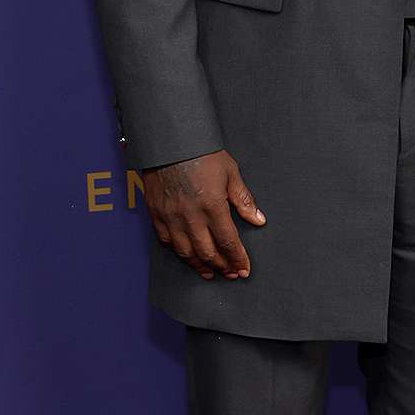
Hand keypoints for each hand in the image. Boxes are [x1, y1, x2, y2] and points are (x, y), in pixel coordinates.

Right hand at [143, 150, 265, 279]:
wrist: (169, 140)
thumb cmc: (201, 153)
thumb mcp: (230, 172)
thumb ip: (243, 200)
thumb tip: (258, 219)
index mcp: (212, 205)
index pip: (228, 242)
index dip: (238, 259)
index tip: (244, 269)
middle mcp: (191, 215)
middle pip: (208, 252)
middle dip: (222, 266)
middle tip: (230, 273)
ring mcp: (171, 216)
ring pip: (186, 252)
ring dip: (200, 265)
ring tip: (211, 272)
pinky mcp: (156, 213)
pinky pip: (166, 241)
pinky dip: (179, 252)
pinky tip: (187, 256)